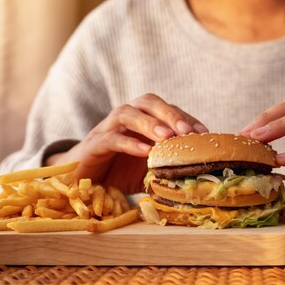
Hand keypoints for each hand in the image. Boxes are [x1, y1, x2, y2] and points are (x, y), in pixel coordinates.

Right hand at [46, 93, 207, 193]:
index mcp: (141, 121)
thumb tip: (197, 177)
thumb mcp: (149, 171)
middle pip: (147, 102)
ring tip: (166, 137)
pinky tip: (144, 152)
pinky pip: (110, 138)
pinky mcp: (92, 145)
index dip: (185, 117)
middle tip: (187, 131)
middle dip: (169, 113)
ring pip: (127, 113)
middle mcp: (125, 119)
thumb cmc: (118, 173)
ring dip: (149, 123)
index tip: (204, 133)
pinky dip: (128, 143)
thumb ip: (169, 168)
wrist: (80, 183)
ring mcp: (106, 129)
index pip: (166, 110)